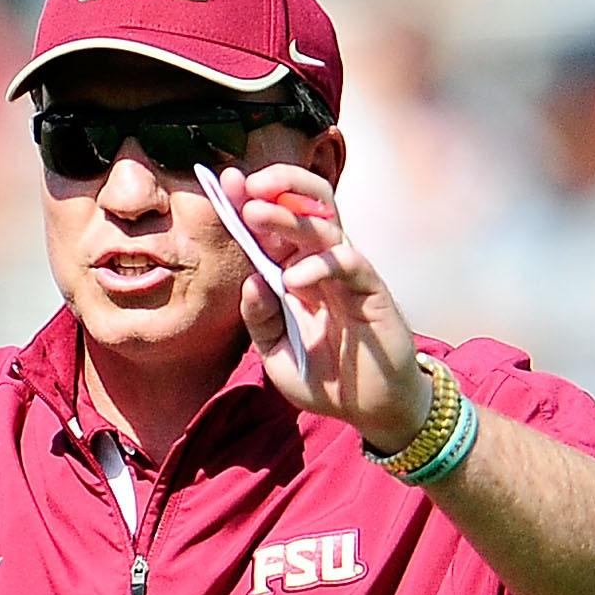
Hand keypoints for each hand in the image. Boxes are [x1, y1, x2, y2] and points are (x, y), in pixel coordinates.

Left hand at [217, 162, 428, 451]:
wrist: (373, 411)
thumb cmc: (329, 379)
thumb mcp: (277, 355)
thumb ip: (261, 320)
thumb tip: (251, 281)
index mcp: (297, 274)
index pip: (272, 228)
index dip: (248, 202)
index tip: (221, 183)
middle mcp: (322, 266)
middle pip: (306, 205)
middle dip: (276, 186)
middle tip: (244, 185)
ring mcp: (348, 276)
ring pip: (325, 224)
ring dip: (288, 213)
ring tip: (254, 212)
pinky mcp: (372, 291)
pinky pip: (348, 263)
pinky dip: (319, 264)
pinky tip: (293, 280)